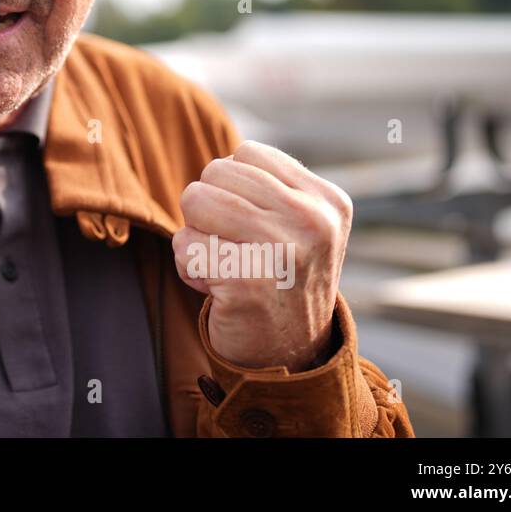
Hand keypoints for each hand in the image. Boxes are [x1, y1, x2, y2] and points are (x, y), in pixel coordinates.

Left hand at [172, 140, 351, 371]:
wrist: (290, 358)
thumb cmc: (279, 279)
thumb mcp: (298, 225)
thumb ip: (268, 185)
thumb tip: (223, 160)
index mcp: (327, 201)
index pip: (247, 153)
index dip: (232, 187)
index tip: (254, 227)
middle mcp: (311, 221)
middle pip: (215, 173)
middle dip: (210, 209)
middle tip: (236, 250)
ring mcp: (281, 250)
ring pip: (194, 201)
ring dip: (197, 236)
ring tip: (225, 264)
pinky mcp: (246, 280)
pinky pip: (183, 245)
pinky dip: (188, 268)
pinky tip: (218, 290)